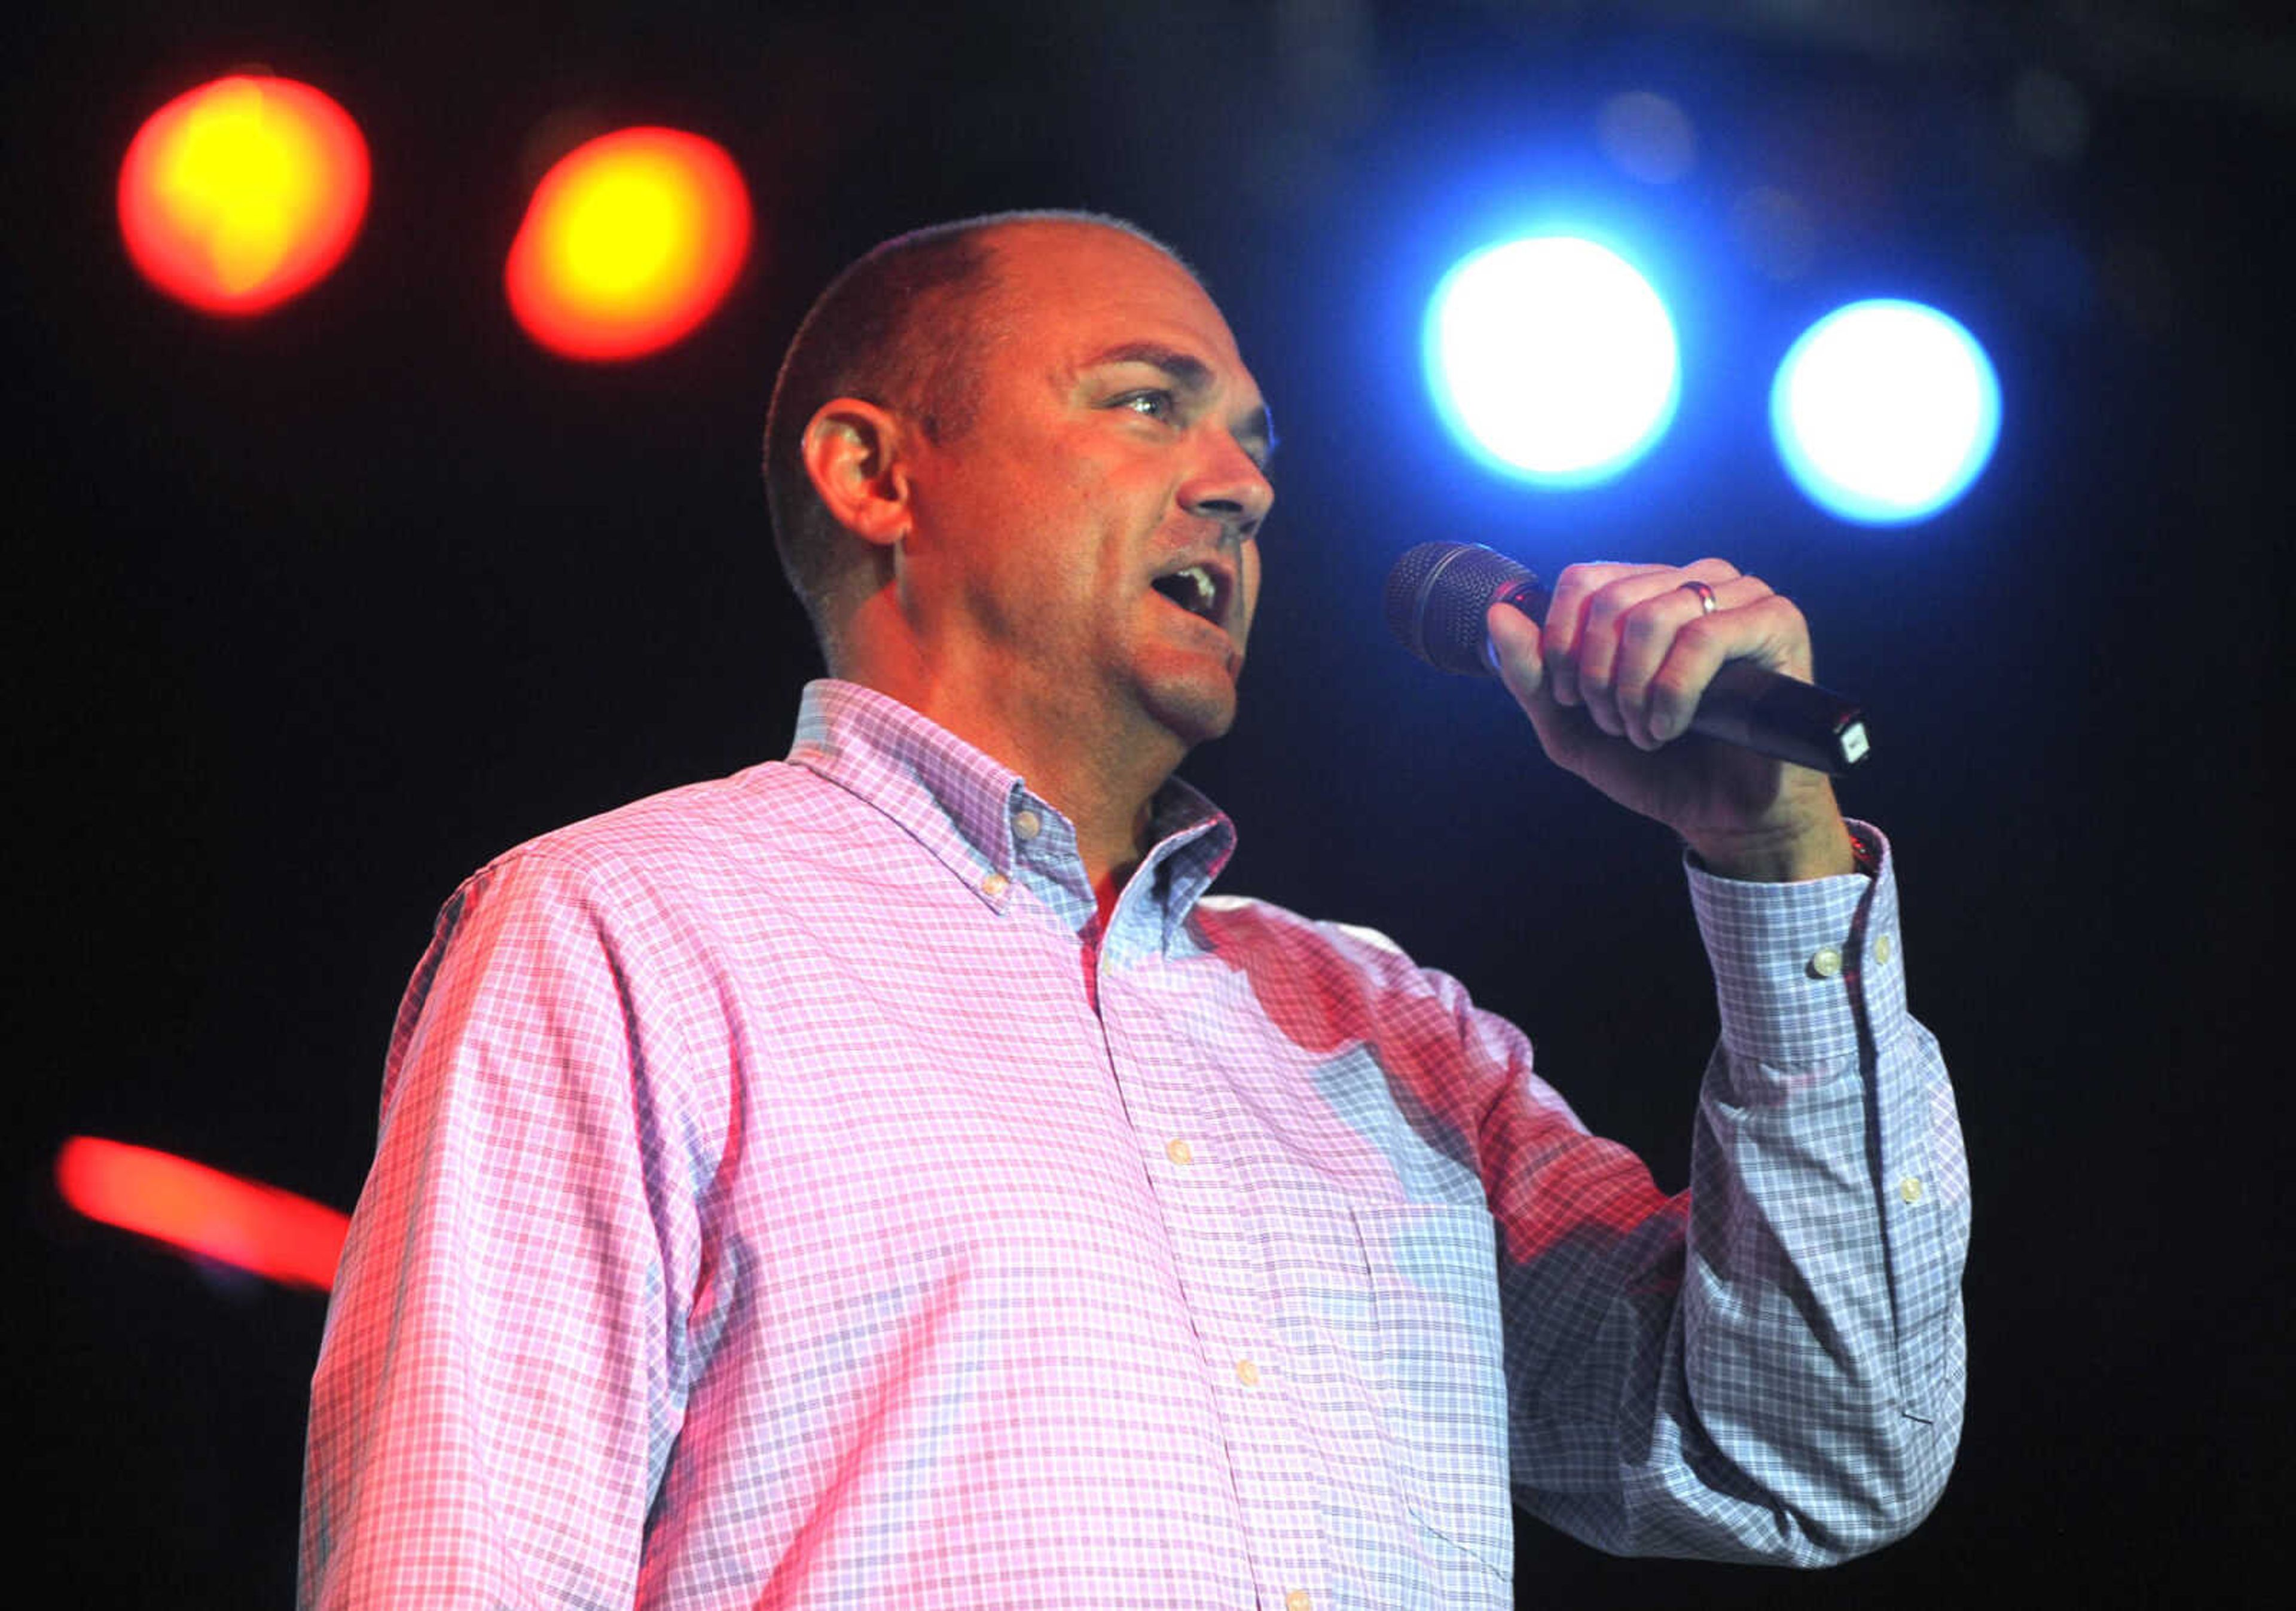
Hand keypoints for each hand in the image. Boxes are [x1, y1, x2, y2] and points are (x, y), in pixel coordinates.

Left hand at [1485, 559, 1857, 881]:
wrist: (1726, 816)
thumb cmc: (1657, 767)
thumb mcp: (1572, 727)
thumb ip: (1533, 676)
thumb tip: (1498, 614)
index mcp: (1650, 590)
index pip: (1584, 580)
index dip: (1562, 644)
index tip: (1574, 700)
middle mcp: (1696, 581)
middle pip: (1611, 601)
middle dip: (1597, 678)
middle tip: (1616, 725)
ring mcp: (1742, 596)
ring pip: (1653, 617)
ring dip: (1634, 691)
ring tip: (1646, 732)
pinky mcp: (1779, 622)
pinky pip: (1703, 638)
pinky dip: (1673, 694)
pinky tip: (1674, 727)